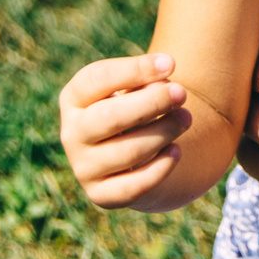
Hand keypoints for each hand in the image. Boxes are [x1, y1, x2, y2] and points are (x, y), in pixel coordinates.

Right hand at [59, 53, 190, 209]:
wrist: (127, 151)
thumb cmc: (132, 107)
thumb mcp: (134, 87)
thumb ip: (145, 81)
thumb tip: (163, 83)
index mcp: (74, 98)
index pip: (97, 79)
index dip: (135, 69)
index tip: (170, 63)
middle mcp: (72, 134)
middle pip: (111, 117)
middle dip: (153, 103)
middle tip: (182, 93)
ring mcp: (83, 167)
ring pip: (129, 152)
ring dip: (165, 132)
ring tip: (186, 118)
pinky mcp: (100, 195)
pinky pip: (133, 187)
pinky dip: (160, 168)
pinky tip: (176, 151)